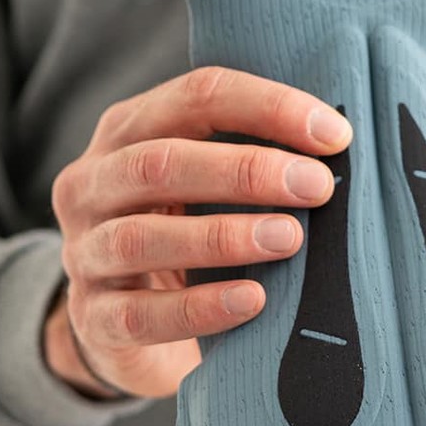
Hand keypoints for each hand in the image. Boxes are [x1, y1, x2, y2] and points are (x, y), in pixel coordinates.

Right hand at [47, 66, 352, 398]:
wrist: (125, 327)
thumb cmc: (188, 236)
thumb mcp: (206, 188)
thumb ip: (251, 160)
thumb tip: (342, 147)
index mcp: (127, 132)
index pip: (196, 97)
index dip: (268, 108)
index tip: (336, 135)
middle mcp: (92, 184)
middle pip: (160, 162)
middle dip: (245, 171)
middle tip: (317, 186)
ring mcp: (84, 253)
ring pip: (141, 237)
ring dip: (223, 236)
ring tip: (290, 239)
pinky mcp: (93, 319)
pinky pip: (139, 315)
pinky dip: (199, 308)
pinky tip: (253, 301)